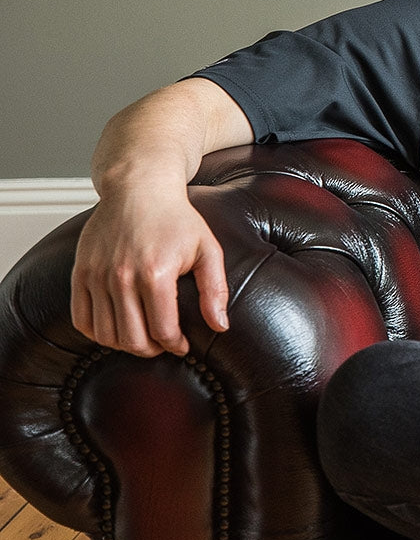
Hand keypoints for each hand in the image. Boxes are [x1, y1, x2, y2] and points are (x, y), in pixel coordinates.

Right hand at [70, 189, 228, 357]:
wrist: (138, 188)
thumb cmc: (176, 219)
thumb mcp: (207, 249)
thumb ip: (215, 290)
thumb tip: (220, 327)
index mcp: (155, 272)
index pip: (162, 330)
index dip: (175, 345)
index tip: (182, 345)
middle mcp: (121, 277)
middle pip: (132, 339)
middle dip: (152, 350)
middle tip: (163, 344)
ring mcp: (97, 276)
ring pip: (105, 335)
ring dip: (125, 344)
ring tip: (143, 336)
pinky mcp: (80, 273)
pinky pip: (81, 320)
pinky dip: (98, 333)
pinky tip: (118, 327)